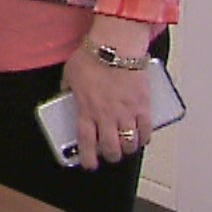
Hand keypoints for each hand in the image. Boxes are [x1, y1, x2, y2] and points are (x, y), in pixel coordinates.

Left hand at [60, 47, 152, 169]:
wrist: (115, 47)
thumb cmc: (91, 58)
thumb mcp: (70, 75)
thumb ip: (68, 90)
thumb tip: (65, 97)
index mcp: (86, 109)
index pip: (86, 142)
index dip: (88, 157)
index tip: (89, 164)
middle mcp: (107, 115)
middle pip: (111, 147)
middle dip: (111, 156)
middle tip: (110, 155)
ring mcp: (126, 112)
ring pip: (129, 143)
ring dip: (127, 149)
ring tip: (125, 147)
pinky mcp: (143, 105)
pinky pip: (146, 130)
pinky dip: (144, 138)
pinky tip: (142, 138)